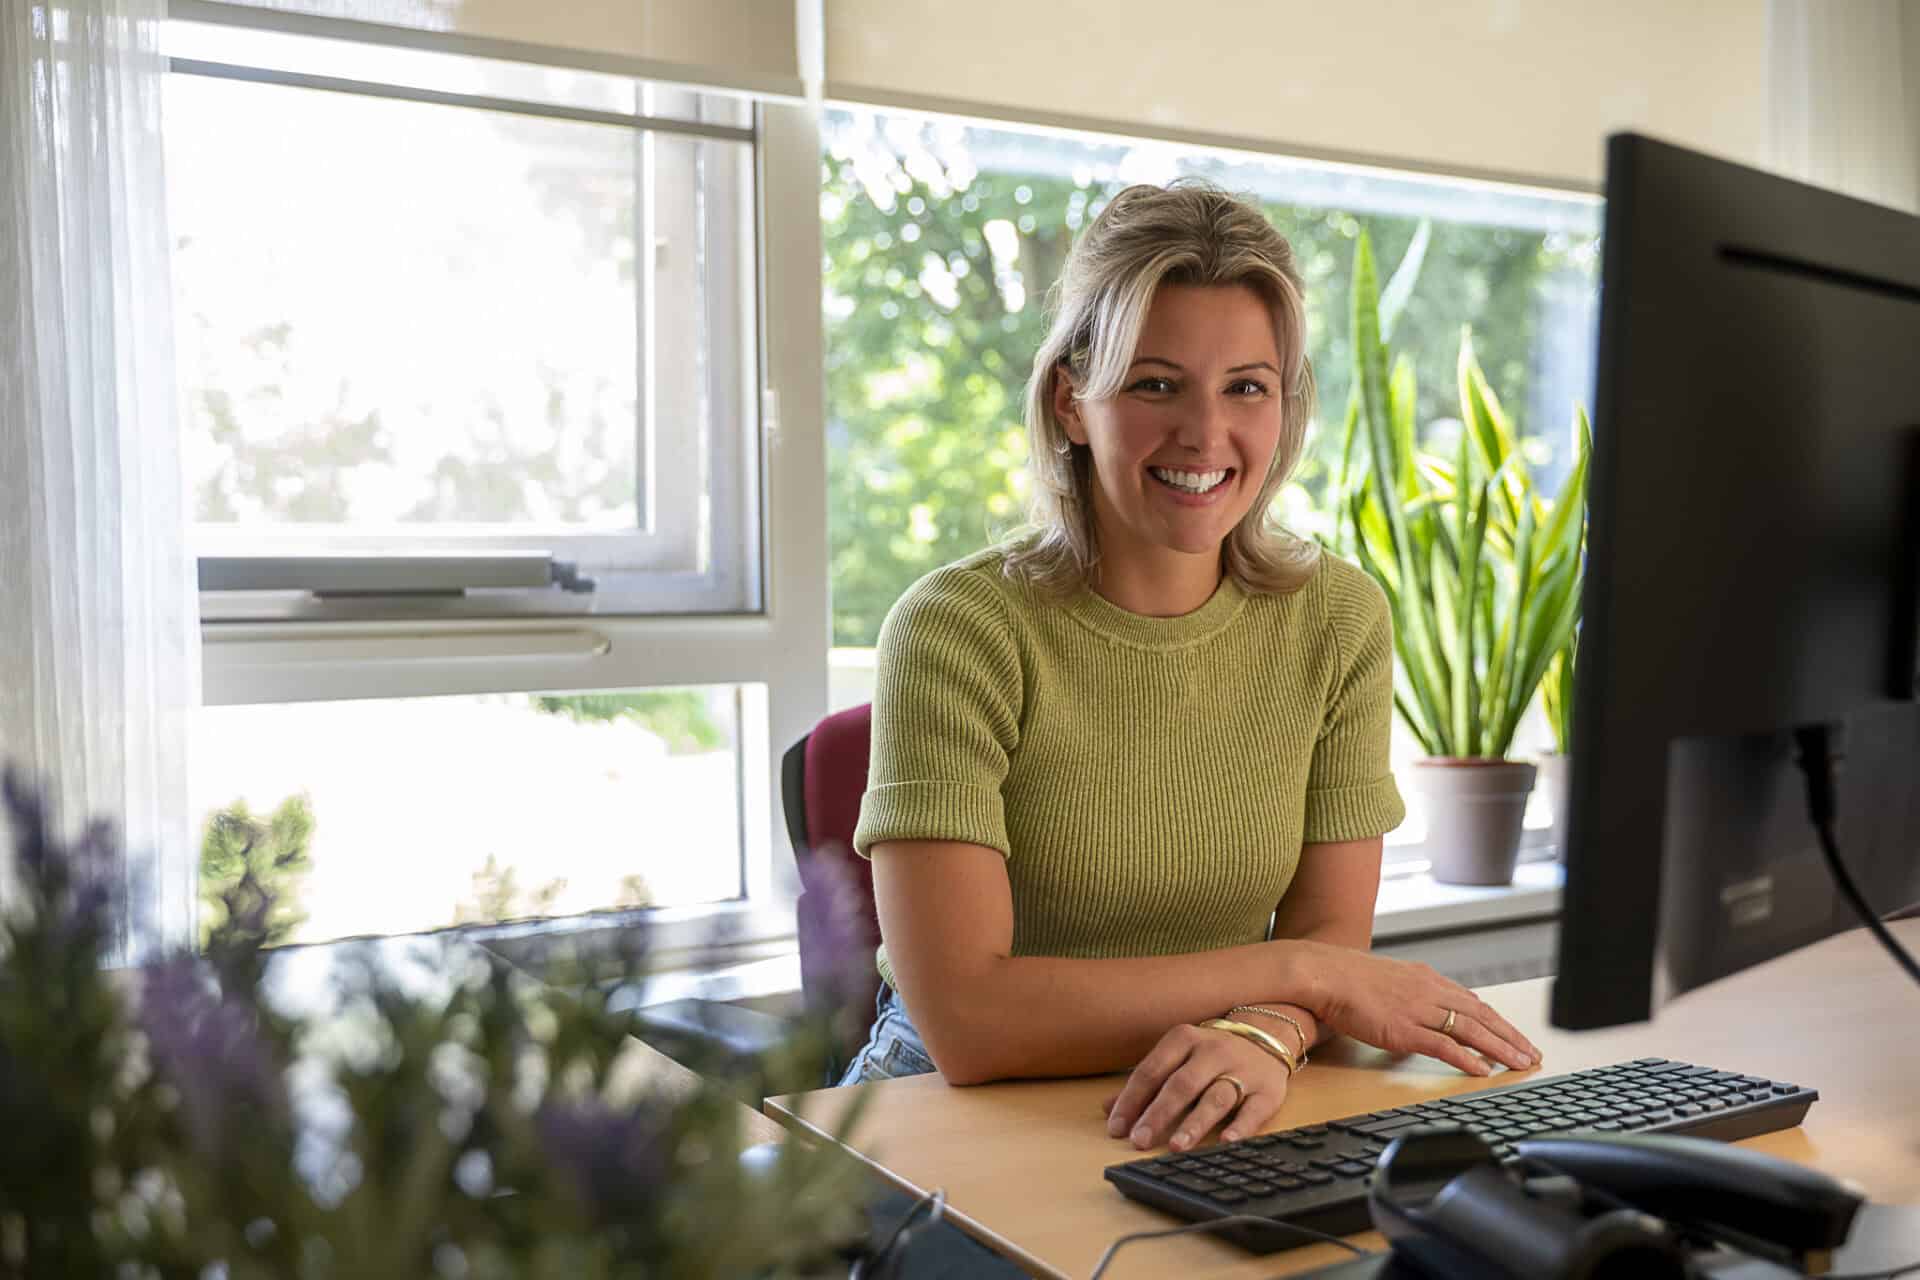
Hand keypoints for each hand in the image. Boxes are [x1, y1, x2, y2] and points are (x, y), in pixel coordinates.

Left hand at [1101, 1024, 1293, 1152]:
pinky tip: (1226, 1143)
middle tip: (1139, 1140)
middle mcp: (1213, 1052)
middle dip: (1158, 1114)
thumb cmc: (1211, 1053)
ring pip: (1216, 1097)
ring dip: (1195, 1123)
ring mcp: (1242, 1071)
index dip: (1131, 1100)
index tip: (1116, 1127)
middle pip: (1182, 1084)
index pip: (1151, 1070)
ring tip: (1176, 1146)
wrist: (1267, 1035)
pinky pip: (1254, 1110)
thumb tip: (1107, 1108)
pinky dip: (1241, 1128)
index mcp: (1184, 1039)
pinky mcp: (1267, 1091)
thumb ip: (1145, 1083)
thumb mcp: (1177, 1057)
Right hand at [1303, 943, 1540, 1075]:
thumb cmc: (1347, 979)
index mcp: (1427, 979)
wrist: (1324, 974)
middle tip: (1532, 1054)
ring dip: (1500, 1048)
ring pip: (1471, 1030)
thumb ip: (1413, 993)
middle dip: (1511, 1036)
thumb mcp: (1390, 979)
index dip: (1499, 1022)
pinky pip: (1443, 1045)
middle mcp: (1429, 992)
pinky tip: (1483, 1070)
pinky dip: (1467, 1058)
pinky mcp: (1403, 1029)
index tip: (1516, 1036)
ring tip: (1520, 1064)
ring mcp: (1418, 1010)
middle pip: (1482, 1015)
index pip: (1473, 1002)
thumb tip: (1428, 1008)